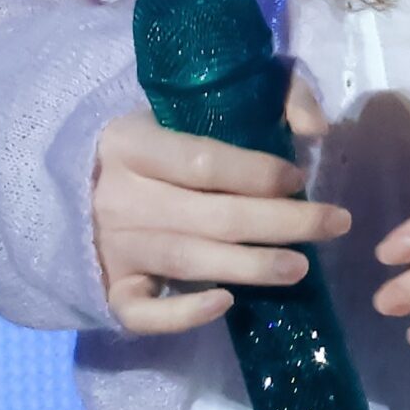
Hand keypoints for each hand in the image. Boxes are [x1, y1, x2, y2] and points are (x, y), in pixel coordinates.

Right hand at [92, 63, 351, 334]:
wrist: (75, 184)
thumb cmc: (158, 138)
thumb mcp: (197, 100)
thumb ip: (272, 95)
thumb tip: (317, 127)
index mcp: (133, 141)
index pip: (203, 161)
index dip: (257, 172)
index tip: (300, 176)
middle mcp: (119, 196)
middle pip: (210, 215)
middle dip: (279, 222)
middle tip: (334, 224)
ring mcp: (113, 247)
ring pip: (189, 261)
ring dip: (250, 266)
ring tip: (301, 268)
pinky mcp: (111, 290)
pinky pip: (144, 312)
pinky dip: (182, 314)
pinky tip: (226, 303)